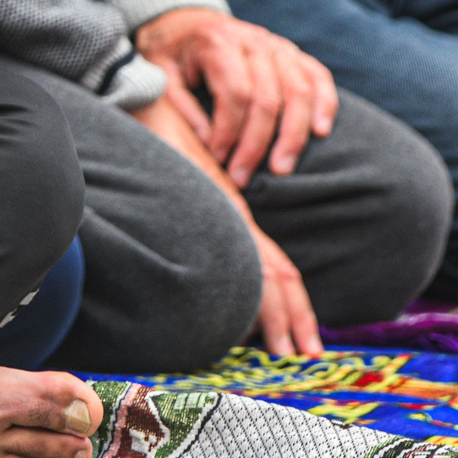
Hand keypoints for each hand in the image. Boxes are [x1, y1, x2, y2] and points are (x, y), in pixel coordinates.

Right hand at [128, 94, 321, 355]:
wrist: (151, 102)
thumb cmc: (166, 140)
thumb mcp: (188, 186)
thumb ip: (200, 216)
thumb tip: (210, 261)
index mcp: (238, 217)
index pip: (277, 269)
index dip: (294, 305)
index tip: (303, 339)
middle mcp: (239, 219)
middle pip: (281, 276)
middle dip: (297, 318)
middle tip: (307, 355)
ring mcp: (227, 215)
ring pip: (269, 274)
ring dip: (282, 315)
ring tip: (291, 350)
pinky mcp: (214, 208)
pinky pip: (246, 255)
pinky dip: (259, 292)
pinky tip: (254, 322)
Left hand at [131, 8, 338, 177]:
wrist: (184, 17)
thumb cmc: (170, 50)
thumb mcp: (159, 72)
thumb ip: (180, 105)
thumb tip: (208, 141)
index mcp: (218, 42)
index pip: (236, 93)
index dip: (228, 132)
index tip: (216, 159)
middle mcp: (254, 40)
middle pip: (268, 98)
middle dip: (257, 145)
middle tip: (243, 178)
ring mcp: (277, 45)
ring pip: (299, 91)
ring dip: (294, 135)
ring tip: (282, 169)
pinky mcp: (292, 52)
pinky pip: (317, 76)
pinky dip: (324, 103)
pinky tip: (320, 132)